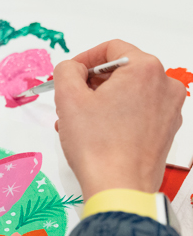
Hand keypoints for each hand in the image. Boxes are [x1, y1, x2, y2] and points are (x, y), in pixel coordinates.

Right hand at [53, 39, 185, 199]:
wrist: (119, 187)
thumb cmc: (98, 146)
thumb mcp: (68, 98)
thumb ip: (66, 71)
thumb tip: (72, 68)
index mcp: (144, 70)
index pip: (112, 48)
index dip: (84, 59)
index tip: (70, 73)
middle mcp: (164, 85)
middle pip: (122, 71)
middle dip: (92, 84)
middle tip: (70, 101)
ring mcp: (169, 109)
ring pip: (129, 93)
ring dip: (101, 102)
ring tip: (79, 122)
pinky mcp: (166, 130)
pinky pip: (138, 112)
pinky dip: (116, 116)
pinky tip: (96, 133)